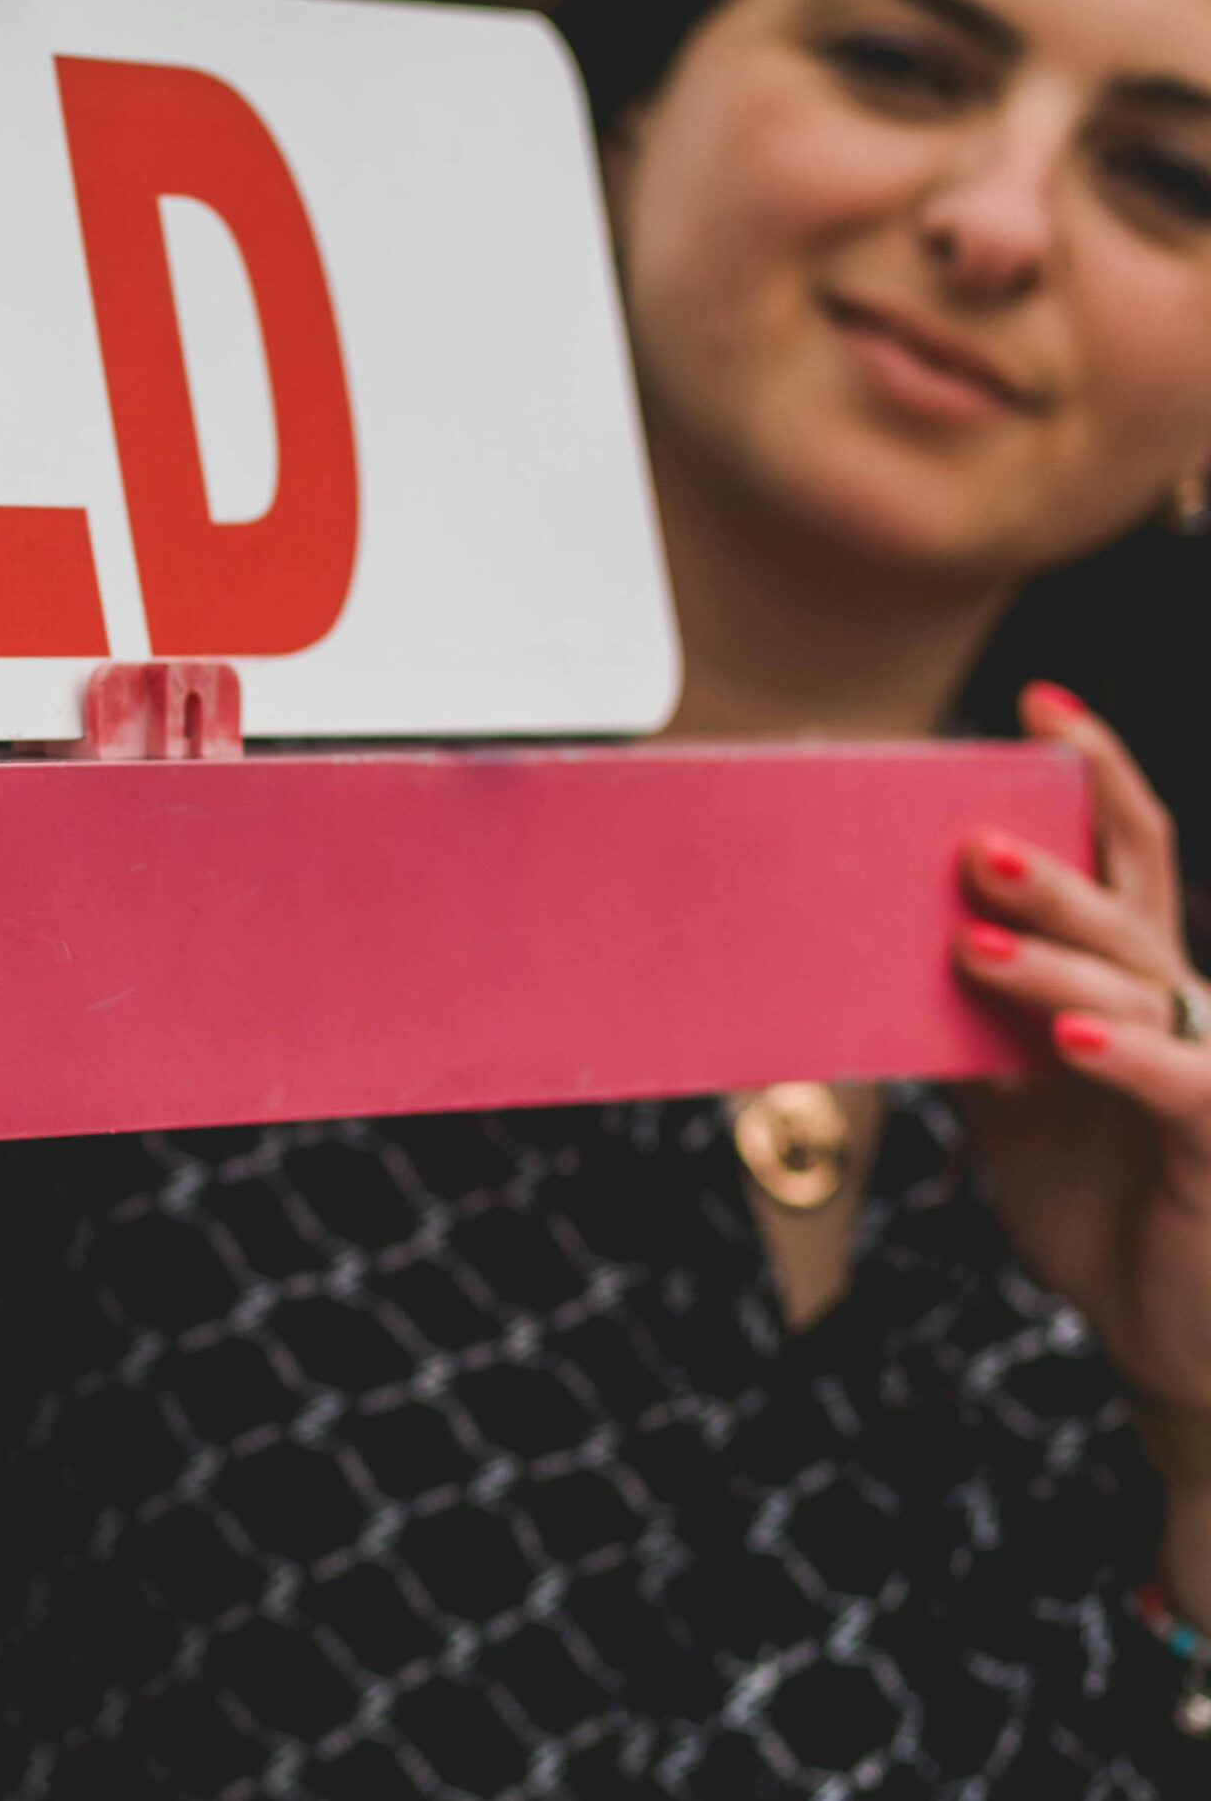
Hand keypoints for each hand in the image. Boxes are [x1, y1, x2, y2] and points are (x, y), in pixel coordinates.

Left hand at [954, 681, 1210, 1416]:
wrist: (1163, 1332)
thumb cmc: (1096, 1201)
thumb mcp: (1006, 1101)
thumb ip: (961, 1025)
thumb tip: (859, 959)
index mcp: (1129, 979)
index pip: (1127, 854)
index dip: (1095, 773)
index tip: (1040, 703)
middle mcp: (1180, 1005)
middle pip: (1122, 910)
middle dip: (1048, 871)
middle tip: (967, 843)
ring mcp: (1209, 1067)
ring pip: (1138, 987)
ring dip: (1054, 960)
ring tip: (971, 942)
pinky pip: (1181, 1083)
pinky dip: (1126, 1056)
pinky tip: (1069, 1040)